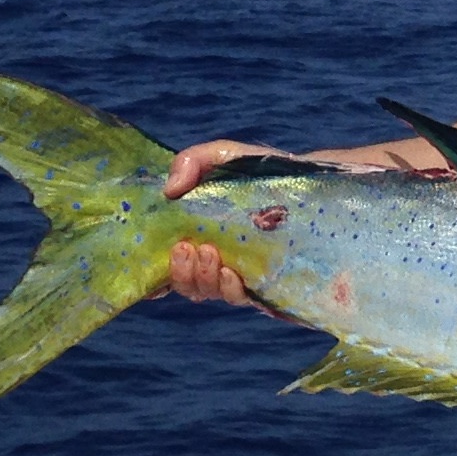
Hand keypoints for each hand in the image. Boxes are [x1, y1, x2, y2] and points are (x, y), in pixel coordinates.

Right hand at [157, 138, 282, 306]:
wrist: (312, 184)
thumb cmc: (261, 172)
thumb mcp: (226, 157)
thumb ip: (194, 161)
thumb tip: (170, 189)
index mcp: (196, 234)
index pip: (164, 262)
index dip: (149, 274)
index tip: (144, 269)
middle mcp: (214, 259)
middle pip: (184, 283)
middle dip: (180, 272)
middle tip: (186, 247)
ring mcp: (239, 273)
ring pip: (207, 291)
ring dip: (202, 278)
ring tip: (210, 253)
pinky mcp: (264, 284)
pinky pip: (239, 298)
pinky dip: (229, 289)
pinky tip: (232, 273)